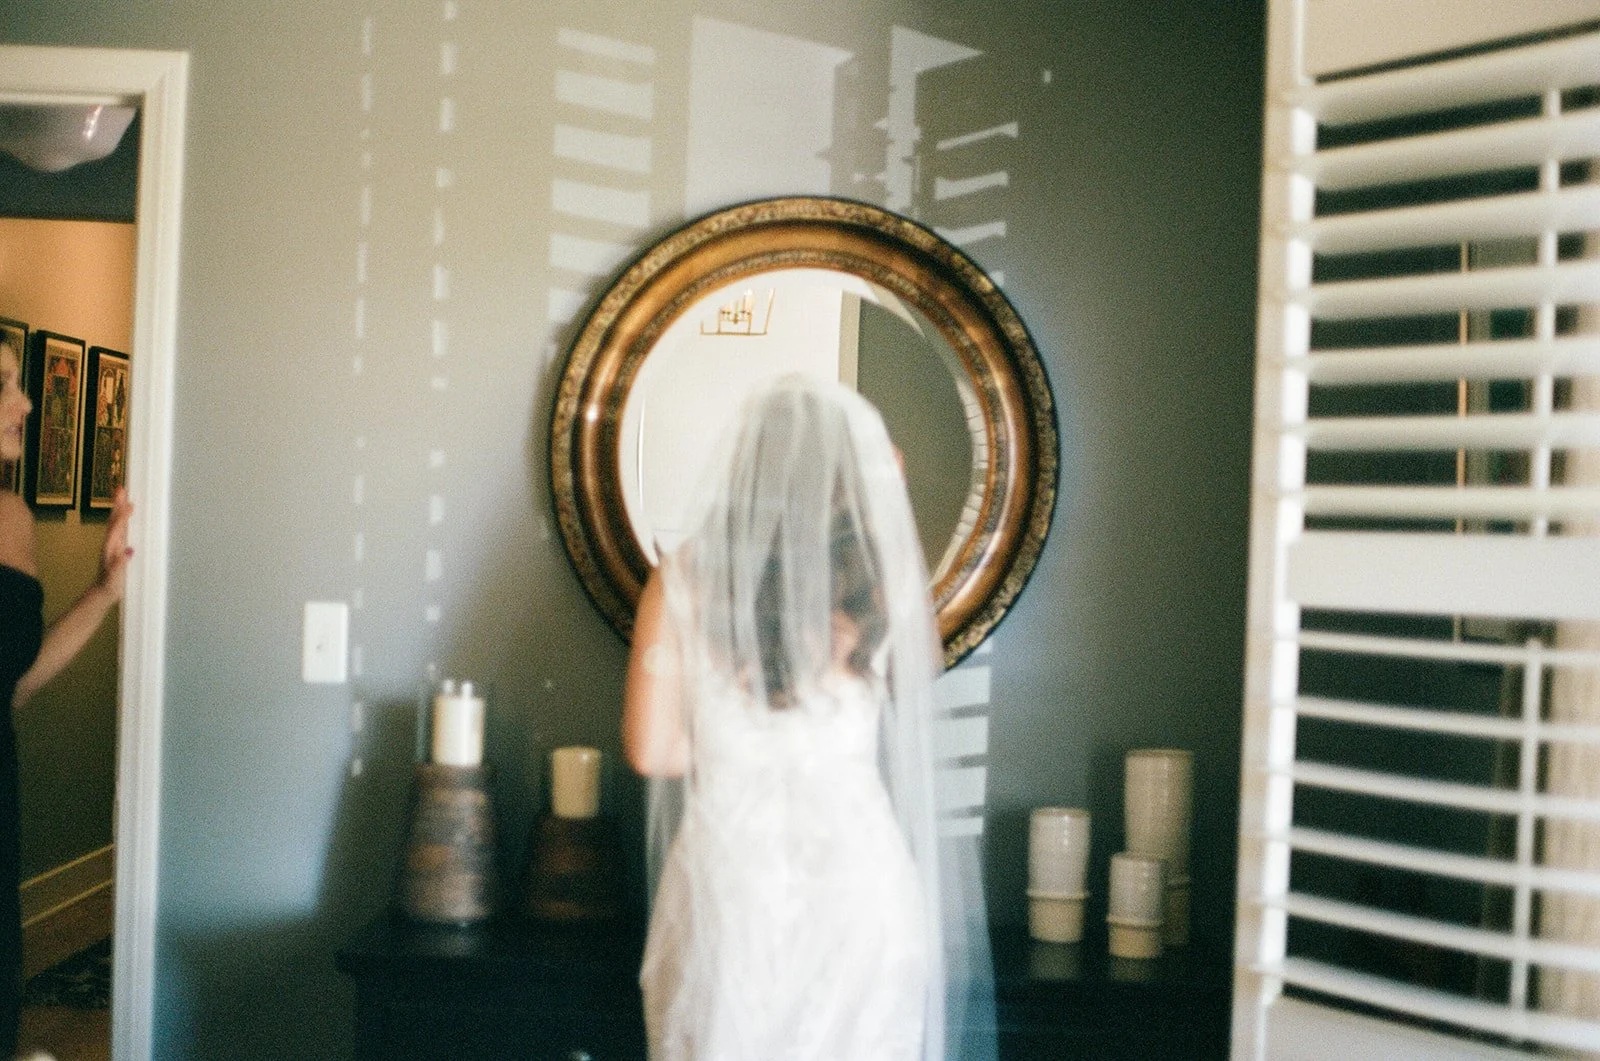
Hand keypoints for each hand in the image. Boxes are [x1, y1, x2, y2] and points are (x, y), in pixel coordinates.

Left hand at [96, 487, 133, 601]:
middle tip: (121, 488)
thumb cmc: (109, 586)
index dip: (122, 515)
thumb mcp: (114, 577)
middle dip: (117, 504)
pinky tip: (128, 516)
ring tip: (124, 496)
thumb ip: (119, 564)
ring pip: (116, 523)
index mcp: (110, 548)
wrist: (101, 593)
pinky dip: (123, 519)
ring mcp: (112, 545)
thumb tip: (127, 551)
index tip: (129, 503)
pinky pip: (120, 529)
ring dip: (119, 509)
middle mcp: (110, 543)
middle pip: (114, 520)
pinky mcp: (116, 548)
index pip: (117, 528)